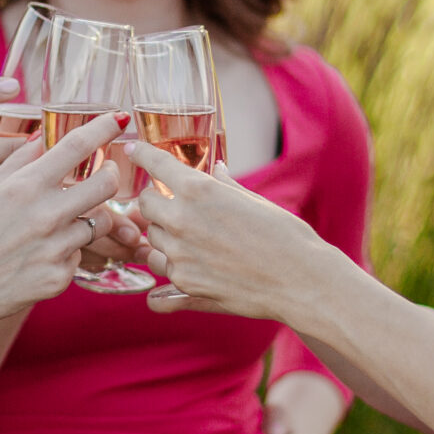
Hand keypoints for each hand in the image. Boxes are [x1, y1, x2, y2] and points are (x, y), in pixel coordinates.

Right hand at [0, 113, 123, 324]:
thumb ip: (18, 163)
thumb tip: (43, 138)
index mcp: (25, 187)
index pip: (77, 145)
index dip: (104, 127)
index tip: (119, 118)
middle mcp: (46, 215)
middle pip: (106, 183)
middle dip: (111, 174)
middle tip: (105, 174)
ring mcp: (56, 249)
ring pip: (98, 223)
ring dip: (88, 217)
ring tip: (59, 223)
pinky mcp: (59, 279)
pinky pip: (77, 257)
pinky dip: (66, 252)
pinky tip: (38, 256)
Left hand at [124, 143, 332, 320]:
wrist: (300, 281)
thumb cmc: (285, 236)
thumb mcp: (254, 200)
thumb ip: (225, 185)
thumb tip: (217, 169)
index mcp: (199, 189)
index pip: (155, 163)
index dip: (141, 153)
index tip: (133, 150)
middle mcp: (181, 219)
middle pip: (145, 204)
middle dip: (155, 202)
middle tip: (171, 205)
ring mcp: (179, 254)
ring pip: (151, 239)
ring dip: (165, 236)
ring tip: (192, 239)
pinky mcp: (184, 284)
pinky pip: (162, 271)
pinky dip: (172, 267)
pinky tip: (188, 266)